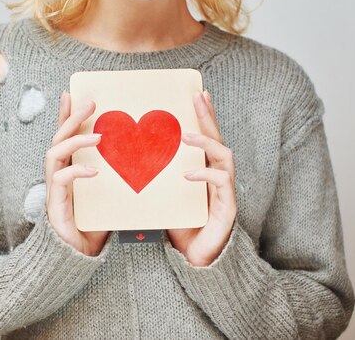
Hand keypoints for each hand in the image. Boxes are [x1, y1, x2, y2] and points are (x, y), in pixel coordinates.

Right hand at [44, 91, 109, 256]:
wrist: (76, 258)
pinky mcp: (55, 204)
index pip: (66, 136)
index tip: (73, 94)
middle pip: (58, 138)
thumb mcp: (108, 196)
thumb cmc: (93, 227)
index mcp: (68, 169)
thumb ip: (117, 178)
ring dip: (75, 140)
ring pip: (55, 154)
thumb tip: (144, 161)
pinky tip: (93, 170)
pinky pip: (61, 180)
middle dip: (72, 118)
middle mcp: (57, 175)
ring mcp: (54, 189)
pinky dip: (77, 171)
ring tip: (97, 136)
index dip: (67, 115)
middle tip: (89, 103)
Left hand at [166, 90, 237, 266]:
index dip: (202, 115)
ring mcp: (225, 191)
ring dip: (206, 142)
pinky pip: (221, 184)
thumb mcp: (162, 194)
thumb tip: (127, 154)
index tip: (195, 93)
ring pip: (224, 157)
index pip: (205, 137)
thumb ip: (155, 175)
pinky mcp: (227, 207)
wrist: (192, 259)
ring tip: (187, 135)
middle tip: (198, 96)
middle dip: (208, 116)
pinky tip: (188, 173)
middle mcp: (218, 176)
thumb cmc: (178, 225)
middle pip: (218, 138)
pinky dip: (204, 175)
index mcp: (204, 170)